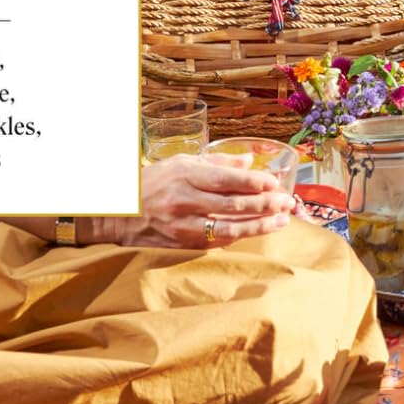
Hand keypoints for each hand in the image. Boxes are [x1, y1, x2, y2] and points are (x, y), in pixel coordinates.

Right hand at [120, 155, 293, 249]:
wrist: (116, 212)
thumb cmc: (153, 182)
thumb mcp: (181, 163)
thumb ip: (217, 162)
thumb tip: (249, 160)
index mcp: (185, 175)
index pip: (226, 179)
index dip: (254, 182)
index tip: (275, 183)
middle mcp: (184, 201)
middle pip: (232, 205)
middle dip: (264, 204)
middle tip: (286, 203)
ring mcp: (182, 225)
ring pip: (227, 228)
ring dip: (258, 226)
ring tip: (281, 221)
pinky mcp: (181, 243)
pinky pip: (215, 241)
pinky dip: (238, 237)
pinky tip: (257, 232)